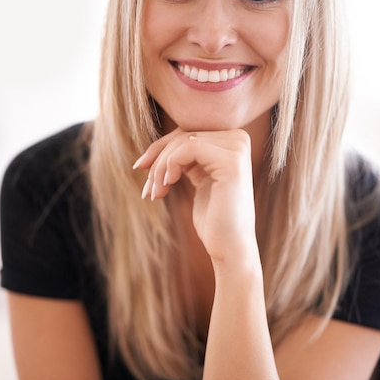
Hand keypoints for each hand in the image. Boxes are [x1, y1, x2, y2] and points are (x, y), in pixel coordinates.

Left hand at [134, 128, 257, 262]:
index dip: (160, 148)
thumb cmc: (213, 219)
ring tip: (155, 193)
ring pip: (183, 142)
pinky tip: (167, 185)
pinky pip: (188, 149)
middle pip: (184, 135)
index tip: (140, 168)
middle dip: (158, 159)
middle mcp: (239, 139)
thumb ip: (188, 158)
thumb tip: (155, 146)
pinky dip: (170, 165)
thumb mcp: (199, 180)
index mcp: (232, 142)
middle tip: (147, 189)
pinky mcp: (232, 161)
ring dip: (161, 167)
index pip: (188, 133)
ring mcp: (237, 148)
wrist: (230, 247)